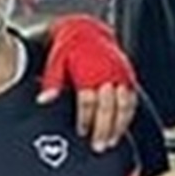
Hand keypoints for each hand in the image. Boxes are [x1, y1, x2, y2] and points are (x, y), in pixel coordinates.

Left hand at [38, 15, 137, 150]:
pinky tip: (121, 128)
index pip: (88, 100)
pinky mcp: (128, 76)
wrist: (85, 30)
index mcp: (88, 70)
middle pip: (107, 106)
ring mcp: (120, 74)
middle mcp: (107, 72)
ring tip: (110, 142)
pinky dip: (128, 116)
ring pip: (124, 105)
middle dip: (103, 128)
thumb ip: (51, 83)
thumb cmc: (68, 49)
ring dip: (118, 126)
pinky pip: (132, 99)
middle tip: (98, 145)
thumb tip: (43, 101)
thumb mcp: (55, 62)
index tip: (81, 132)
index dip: (85, 118)